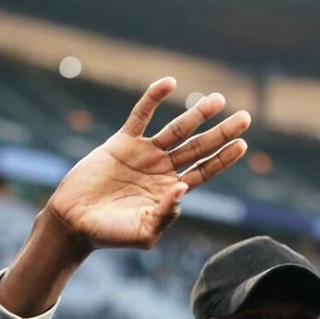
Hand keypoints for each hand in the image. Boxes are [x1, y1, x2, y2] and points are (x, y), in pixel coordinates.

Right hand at [45, 77, 250, 251]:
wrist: (73, 222)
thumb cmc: (109, 234)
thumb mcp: (144, 233)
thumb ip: (166, 214)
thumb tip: (184, 186)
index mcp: (171, 192)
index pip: (205, 171)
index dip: (224, 158)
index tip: (243, 144)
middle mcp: (162, 170)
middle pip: (199, 147)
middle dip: (222, 132)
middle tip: (246, 118)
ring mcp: (143, 154)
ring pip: (177, 129)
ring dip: (198, 114)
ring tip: (218, 99)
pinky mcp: (122, 143)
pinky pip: (141, 116)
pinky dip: (154, 99)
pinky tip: (169, 84)